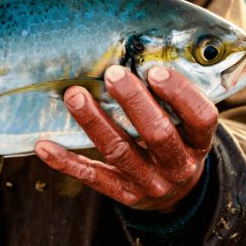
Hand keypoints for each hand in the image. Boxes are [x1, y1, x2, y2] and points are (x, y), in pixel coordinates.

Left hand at [34, 64, 217, 211]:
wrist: (174, 194)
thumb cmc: (177, 141)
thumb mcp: (187, 125)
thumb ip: (172, 98)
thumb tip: (141, 51)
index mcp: (198, 143)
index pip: (200, 118)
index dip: (180, 94)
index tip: (155, 70)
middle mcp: (177, 166)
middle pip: (158, 134)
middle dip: (134, 102)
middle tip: (112, 73)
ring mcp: (150, 183)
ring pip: (120, 152)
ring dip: (95, 122)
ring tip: (74, 95)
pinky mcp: (123, 193)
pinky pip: (92, 177)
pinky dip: (67, 162)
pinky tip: (45, 146)